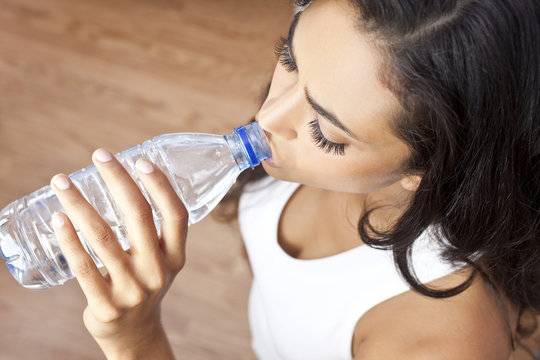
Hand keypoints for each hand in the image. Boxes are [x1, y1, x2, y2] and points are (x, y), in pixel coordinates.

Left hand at [50, 148, 187, 358]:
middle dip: (118, 180)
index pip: (177, 214)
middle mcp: (157, 271)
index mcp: (175, 257)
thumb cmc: (144, 285)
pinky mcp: (106, 305)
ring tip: (61, 181)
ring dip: (80, 204)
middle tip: (98, 155)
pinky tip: (58, 219)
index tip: (140, 160)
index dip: (161, 185)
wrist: (136, 336)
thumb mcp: (161, 262)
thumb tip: (123, 183)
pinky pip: (84, 267)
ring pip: (103, 238)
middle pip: (139, 217)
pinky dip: (69, 240)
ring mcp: (132, 289)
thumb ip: (152, 231)